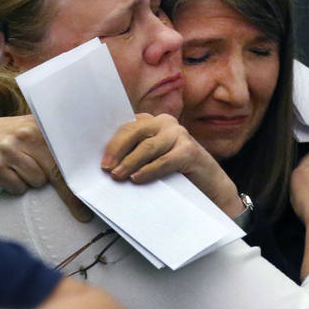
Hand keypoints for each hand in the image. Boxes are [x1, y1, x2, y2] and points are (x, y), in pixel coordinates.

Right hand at [0, 115, 91, 221]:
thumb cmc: (11, 135)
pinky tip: (6, 171)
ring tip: (18, 167)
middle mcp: (23, 136)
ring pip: (34, 183)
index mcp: (39, 126)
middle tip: (33, 166)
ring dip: (28, 181)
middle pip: (49, 176)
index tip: (84, 212)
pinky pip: (15, 189)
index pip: (63, 162)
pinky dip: (13, 185)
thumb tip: (86, 173)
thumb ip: (56, 144)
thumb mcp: (32, 129)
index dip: (74, 189)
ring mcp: (6, 150)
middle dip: (44, 178)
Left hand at [102, 113, 245, 217]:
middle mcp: (165, 123)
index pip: (126, 127)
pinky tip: (137, 178)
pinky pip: (164, 160)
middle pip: (134, 132)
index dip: (112, 143)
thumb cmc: (175, 173)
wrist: (209, 186)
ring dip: (130, 162)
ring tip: (118, 175)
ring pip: (147, 146)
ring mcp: (179, 134)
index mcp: (152, 122)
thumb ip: (134, 155)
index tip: (100, 160)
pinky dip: (149, 170)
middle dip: (117, 150)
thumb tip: (108, 165)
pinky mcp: (190, 150)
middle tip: (106, 167)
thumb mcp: (151, 160)